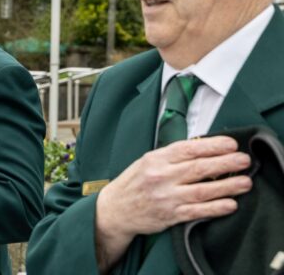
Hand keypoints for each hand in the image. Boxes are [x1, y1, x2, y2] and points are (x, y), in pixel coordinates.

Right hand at [94, 136, 251, 270]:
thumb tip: (203, 147)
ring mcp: (165, 197)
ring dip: (227, 186)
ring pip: (202, 190)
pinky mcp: (169, 215)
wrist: (114, 210)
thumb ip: (172, 156)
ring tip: (245, 182)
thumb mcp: (147, 162)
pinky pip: (197, 211)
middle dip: (226, 163)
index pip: (188, 149)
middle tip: (244, 160)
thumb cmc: (133, 183)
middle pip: (199, 168)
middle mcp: (160, 177)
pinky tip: (230, 204)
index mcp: (155, 159)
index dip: (213, 145)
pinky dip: (215, 208)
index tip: (231, 144)